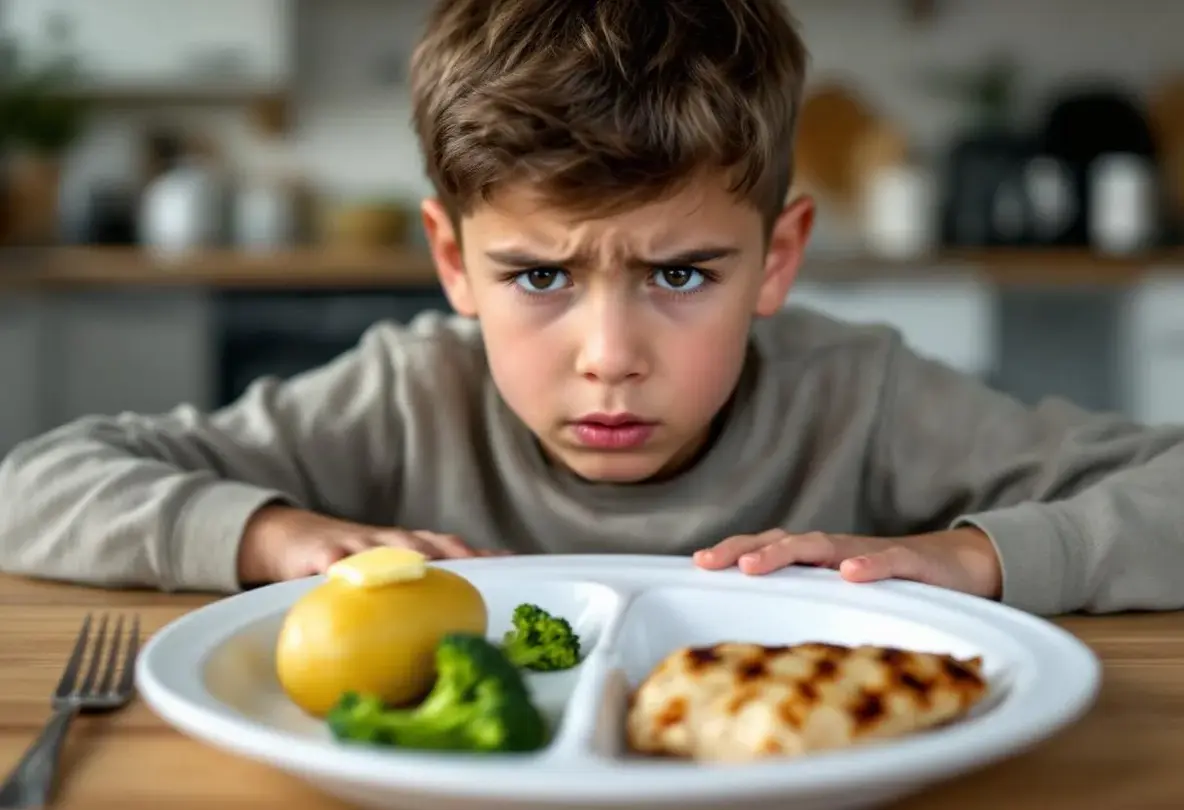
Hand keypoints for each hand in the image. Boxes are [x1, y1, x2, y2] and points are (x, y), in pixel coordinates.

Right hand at [236, 504, 500, 585]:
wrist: (292, 536)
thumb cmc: (351, 564)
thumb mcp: (384, 575)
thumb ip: (415, 595)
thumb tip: (453, 635)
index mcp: (409, 549)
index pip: (452, 549)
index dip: (479, 554)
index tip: (508, 562)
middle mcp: (389, 542)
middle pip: (426, 544)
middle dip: (452, 552)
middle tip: (474, 563)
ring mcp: (355, 545)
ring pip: (383, 547)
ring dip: (403, 553)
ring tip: (422, 563)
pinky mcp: (319, 553)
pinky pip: (330, 561)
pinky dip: (337, 565)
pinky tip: (341, 572)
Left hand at [692, 527, 1001, 599]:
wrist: (963, 565)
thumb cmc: (896, 584)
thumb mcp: (848, 596)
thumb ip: (814, 605)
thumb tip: (769, 641)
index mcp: (821, 561)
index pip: (770, 549)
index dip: (735, 551)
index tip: (699, 562)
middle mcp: (840, 551)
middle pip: (785, 541)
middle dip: (746, 549)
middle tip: (712, 562)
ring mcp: (873, 553)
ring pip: (825, 546)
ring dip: (788, 552)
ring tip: (757, 564)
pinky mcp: (913, 562)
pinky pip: (889, 561)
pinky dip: (869, 565)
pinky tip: (851, 574)